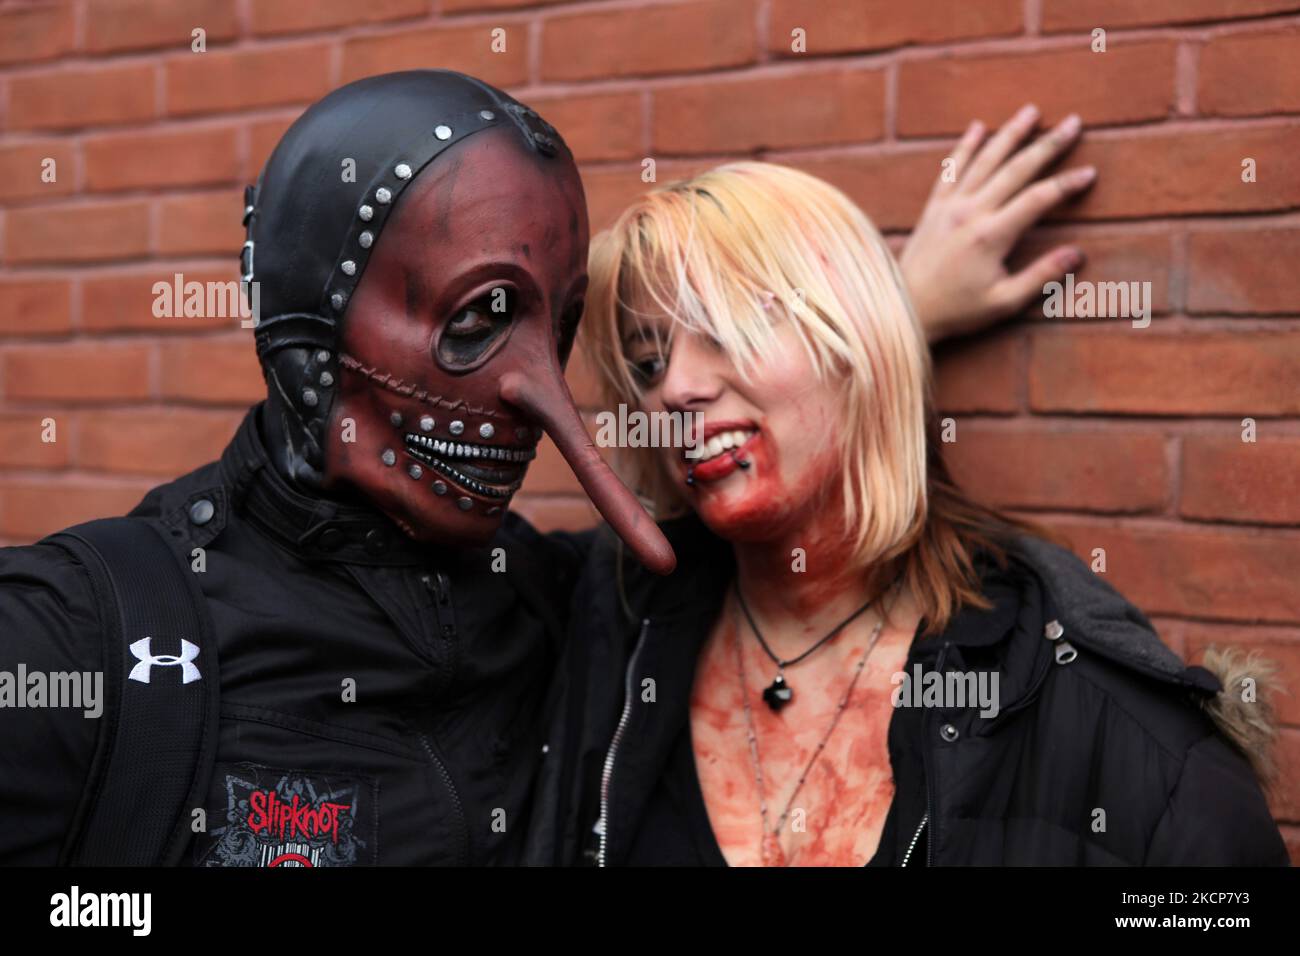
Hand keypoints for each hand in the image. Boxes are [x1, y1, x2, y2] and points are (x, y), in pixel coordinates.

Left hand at [899, 104, 1096, 343]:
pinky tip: (977, 127)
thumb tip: (1078, 254)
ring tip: (1032, 111)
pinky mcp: (933, 207)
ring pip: (984, 160)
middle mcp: (971, 212)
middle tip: (1074, 123)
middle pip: (1016, 169)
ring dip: (1009, 133)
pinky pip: (950, 169)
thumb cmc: (956, 310)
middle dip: (1047, 144)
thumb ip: (1040, 276)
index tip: (1090, 172)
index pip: (1038, 199)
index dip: (1066, 184)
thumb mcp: (1003, 302)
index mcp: (992, 235)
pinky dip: (964, 147)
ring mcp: (949, 206)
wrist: (904, 308)